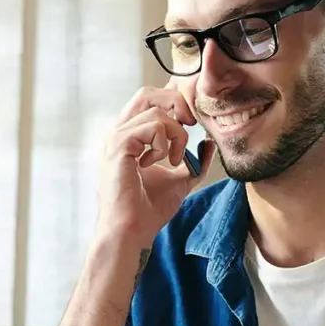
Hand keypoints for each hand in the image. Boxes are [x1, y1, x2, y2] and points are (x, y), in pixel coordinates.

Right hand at [95, 83, 215, 247]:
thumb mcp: (180, 180)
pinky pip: (153, 126)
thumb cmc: (149, 211)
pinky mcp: (119, 145)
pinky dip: (165, 143)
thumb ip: (194, 161)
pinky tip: (161, 163)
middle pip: (148, 93)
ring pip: (157, 111)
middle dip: (176, 104)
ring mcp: (116, 137)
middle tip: (190, 126)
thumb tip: (208, 142)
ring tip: (175, 160)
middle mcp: (119, 133)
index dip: (172, 98)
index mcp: (129, 138)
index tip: (191, 119)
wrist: (132, 232)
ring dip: (176, 134)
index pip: (149, 100)